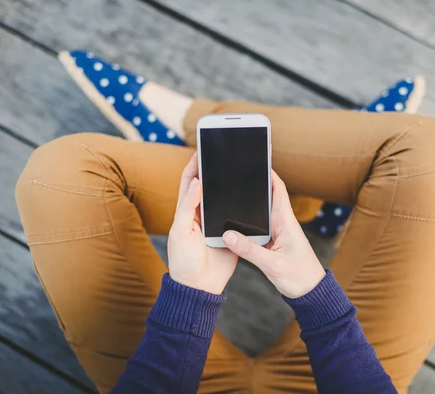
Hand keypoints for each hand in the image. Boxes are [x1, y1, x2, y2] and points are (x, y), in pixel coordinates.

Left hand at [167, 153, 237, 294]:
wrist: (199, 286)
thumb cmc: (183, 260)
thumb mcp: (181, 231)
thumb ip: (188, 206)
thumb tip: (197, 181)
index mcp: (187, 210)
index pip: (190, 180)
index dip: (195, 163)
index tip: (204, 148)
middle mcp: (202, 213)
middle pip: (210, 185)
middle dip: (217, 169)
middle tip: (227, 153)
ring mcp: (217, 222)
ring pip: (226, 198)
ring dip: (232, 185)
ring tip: (242, 168)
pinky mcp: (231, 232)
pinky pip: (239, 215)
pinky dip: (246, 204)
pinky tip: (253, 194)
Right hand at [222, 171, 325, 297]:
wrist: (310, 293)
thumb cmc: (299, 277)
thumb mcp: (273, 264)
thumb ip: (250, 250)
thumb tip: (228, 235)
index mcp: (286, 222)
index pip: (278, 190)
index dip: (269, 174)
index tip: (256, 162)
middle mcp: (281, 224)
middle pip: (266, 198)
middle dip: (253, 186)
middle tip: (235, 176)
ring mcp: (277, 233)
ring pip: (260, 214)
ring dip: (248, 206)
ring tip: (229, 196)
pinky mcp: (272, 243)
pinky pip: (257, 229)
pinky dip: (246, 224)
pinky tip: (232, 224)